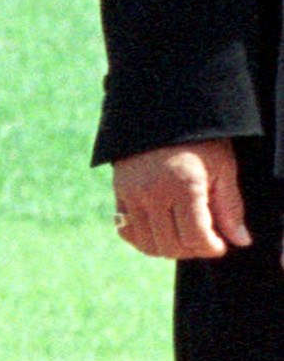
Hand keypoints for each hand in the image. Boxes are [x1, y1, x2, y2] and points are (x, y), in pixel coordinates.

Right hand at [112, 141, 249, 259]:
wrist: (161, 110)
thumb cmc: (200, 139)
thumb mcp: (223, 167)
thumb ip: (230, 206)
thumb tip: (240, 240)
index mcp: (183, 185)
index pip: (195, 237)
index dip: (212, 247)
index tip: (220, 244)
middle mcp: (153, 192)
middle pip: (172, 245)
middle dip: (193, 250)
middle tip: (206, 241)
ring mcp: (132, 194)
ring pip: (148, 244)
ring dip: (170, 249)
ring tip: (185, 238)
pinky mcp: (119, 192)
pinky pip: (127, 231)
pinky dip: (144, 240)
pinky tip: (161, 233)